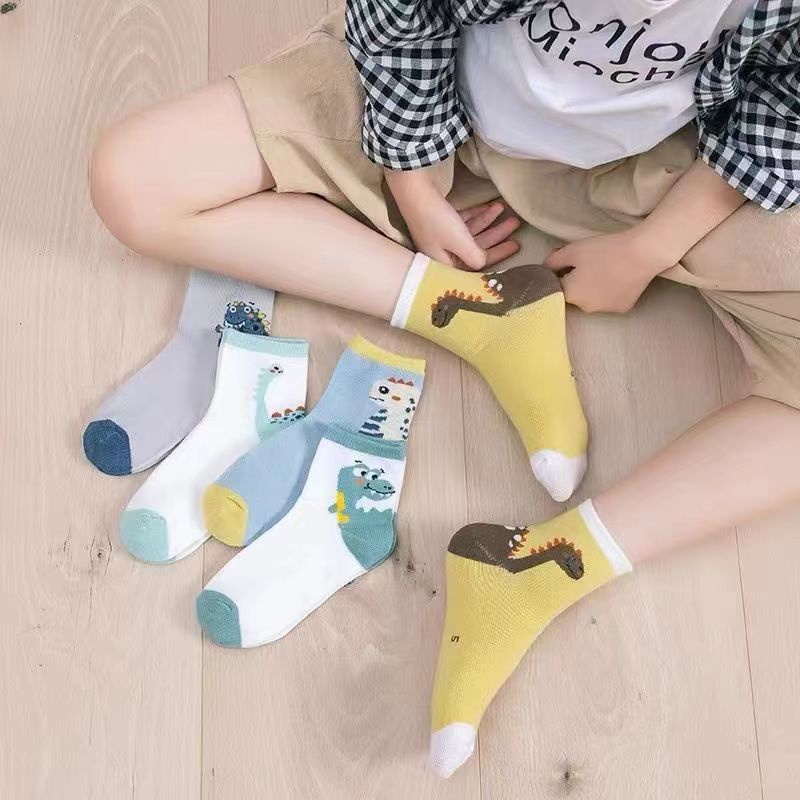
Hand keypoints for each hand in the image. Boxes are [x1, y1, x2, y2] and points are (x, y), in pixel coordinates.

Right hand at [385, 168, 519, 269]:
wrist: (413, 189)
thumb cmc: (436, 220)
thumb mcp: (460, 243)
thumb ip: (476, 258)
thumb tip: (483, 262)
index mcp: (443, 263)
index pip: (475, 264)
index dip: (498, 254)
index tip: (516, 245)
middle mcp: (441, 252)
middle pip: (475, 247)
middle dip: (496, 235)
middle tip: (515, 223)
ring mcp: (439, 236)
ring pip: (470, 233)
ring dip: (488, 221)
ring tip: (503, 208)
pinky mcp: (440, 220)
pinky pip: (463, 222)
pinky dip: (476, 215)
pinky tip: (489, 206)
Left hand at [543, 228, 674, 312]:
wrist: (643, 253)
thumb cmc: (604, 250)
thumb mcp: (572, 250)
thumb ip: (552, 262)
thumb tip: (544, 269)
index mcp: (570, 295)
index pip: (556, 287)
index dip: (559, 273)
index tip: (568, 261)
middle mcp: (585, 309)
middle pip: (574, 294)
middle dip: (575, 280)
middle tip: (587, 262)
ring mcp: (605, 311)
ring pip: (591, 299)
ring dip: (591, 287)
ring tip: (604, 268)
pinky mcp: (622, 309)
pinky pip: (608, 300)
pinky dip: (608, 291)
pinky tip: (617, 277)